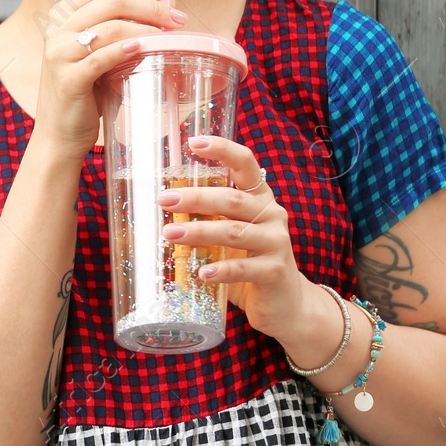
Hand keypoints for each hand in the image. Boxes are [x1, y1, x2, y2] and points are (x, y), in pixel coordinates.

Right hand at [32, 0, 186, 158]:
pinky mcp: (68, 78)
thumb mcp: (97, 56)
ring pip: (108, 26)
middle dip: (151, 4)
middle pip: (111, 0)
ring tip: (170, 34)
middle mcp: (58, 30)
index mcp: (64, 17)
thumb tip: (163, 14)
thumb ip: (118, 33)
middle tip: (178, 17)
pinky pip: (101, 57)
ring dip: (146, 26)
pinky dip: (125, 49)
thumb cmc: (84, 96)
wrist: (58, 136)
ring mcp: (59, 54)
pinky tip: (144, 47)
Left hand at [156, 135, 307, 337]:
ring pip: (234, 232)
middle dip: (195, 198)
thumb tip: (160, 205)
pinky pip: (244, 268)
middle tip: (164, 201)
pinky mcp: (276, 272)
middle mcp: (271, 214)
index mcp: (258, 197)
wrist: (285, 303)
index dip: (222, 149)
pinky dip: (220, 270)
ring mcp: (277, 243)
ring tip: (170, 235)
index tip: (193, 143)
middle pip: (231, 199)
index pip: (245, 163)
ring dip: (199, 232)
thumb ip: (206, 217)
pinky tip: (201, 273)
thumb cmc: (247, 260)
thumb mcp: (228, 232)